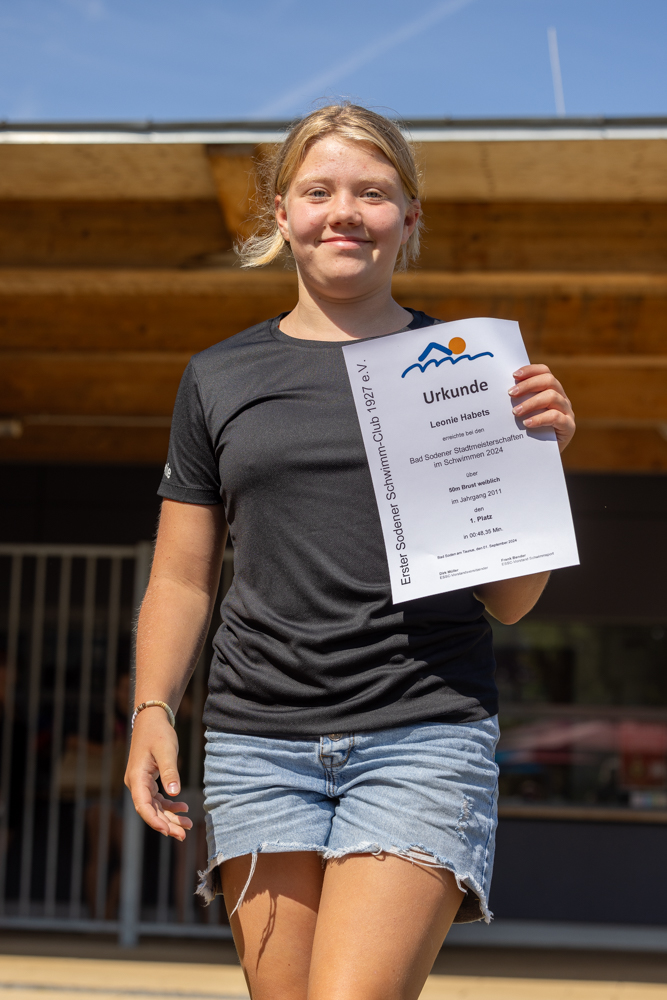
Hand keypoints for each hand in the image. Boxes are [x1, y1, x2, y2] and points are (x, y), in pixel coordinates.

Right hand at [124, 707, 192, 839]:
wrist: (152, 719)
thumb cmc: (158, 733)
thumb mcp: (166, 750)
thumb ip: (170, 771)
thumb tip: (175, 793)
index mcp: (136, 778)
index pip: (143, 806)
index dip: (155, 821)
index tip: (168, 831)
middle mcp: (136, 783)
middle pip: (150, 810)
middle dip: (167, 824)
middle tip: (184, 834)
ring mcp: (141, 783)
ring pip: (154, 807)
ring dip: (170, 816)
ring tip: (188, 824)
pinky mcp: (148, 780)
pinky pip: (157, 798)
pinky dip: (169, 805)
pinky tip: (183, 807)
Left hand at [508, 364, 574, 452]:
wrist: (541, 456)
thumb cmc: (530, 432)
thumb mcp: (525, 413)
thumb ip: (519, 400)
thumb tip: (502, 389)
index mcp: (552, 390)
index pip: (545, 372)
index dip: (530, 370)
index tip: (514, 375)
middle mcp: (561, 398)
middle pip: (549, 381)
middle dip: (528, 385)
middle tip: (510, 393)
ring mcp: (567, 412)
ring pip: (552, 397)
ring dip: (531, 403)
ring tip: (515, 412)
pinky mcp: (568, 427)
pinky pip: (555, 417)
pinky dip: (539, 418)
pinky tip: (527, 423)